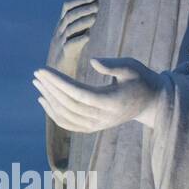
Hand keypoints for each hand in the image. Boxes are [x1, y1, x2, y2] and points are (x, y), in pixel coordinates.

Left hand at [32, 57, 164, 132]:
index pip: (80, 93)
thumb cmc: (140, 79)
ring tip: (37, 83)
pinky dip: (53, 114)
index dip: (59, 82)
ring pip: (66, 116)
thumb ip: (114, 65)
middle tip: (37, 73)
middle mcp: (104, 117)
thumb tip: (93, 61)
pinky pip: (69, 125)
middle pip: (70, 105)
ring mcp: (98, 125)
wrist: (150, 102)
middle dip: (51, 88)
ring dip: (49, 99)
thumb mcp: (132, 67)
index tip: (43, 70)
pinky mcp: (93, 128)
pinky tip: (43, 100)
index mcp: (113, 102)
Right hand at [47, 0, 96, 73]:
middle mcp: (58, 33)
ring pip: (69, 28)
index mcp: (60, 27)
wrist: (54, 78)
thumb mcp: (71, 38)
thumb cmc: (66, 57)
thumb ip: (79, 25)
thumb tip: (91, 12)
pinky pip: (70, 45)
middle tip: (97, 4)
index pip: (66, 8)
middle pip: (68, 15)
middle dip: (82, 7)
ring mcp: (59, 44)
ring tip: (95, 17)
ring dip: (83, 21)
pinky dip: (79, 39)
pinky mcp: (63, 56)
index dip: (79, 0)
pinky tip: (88, 36)